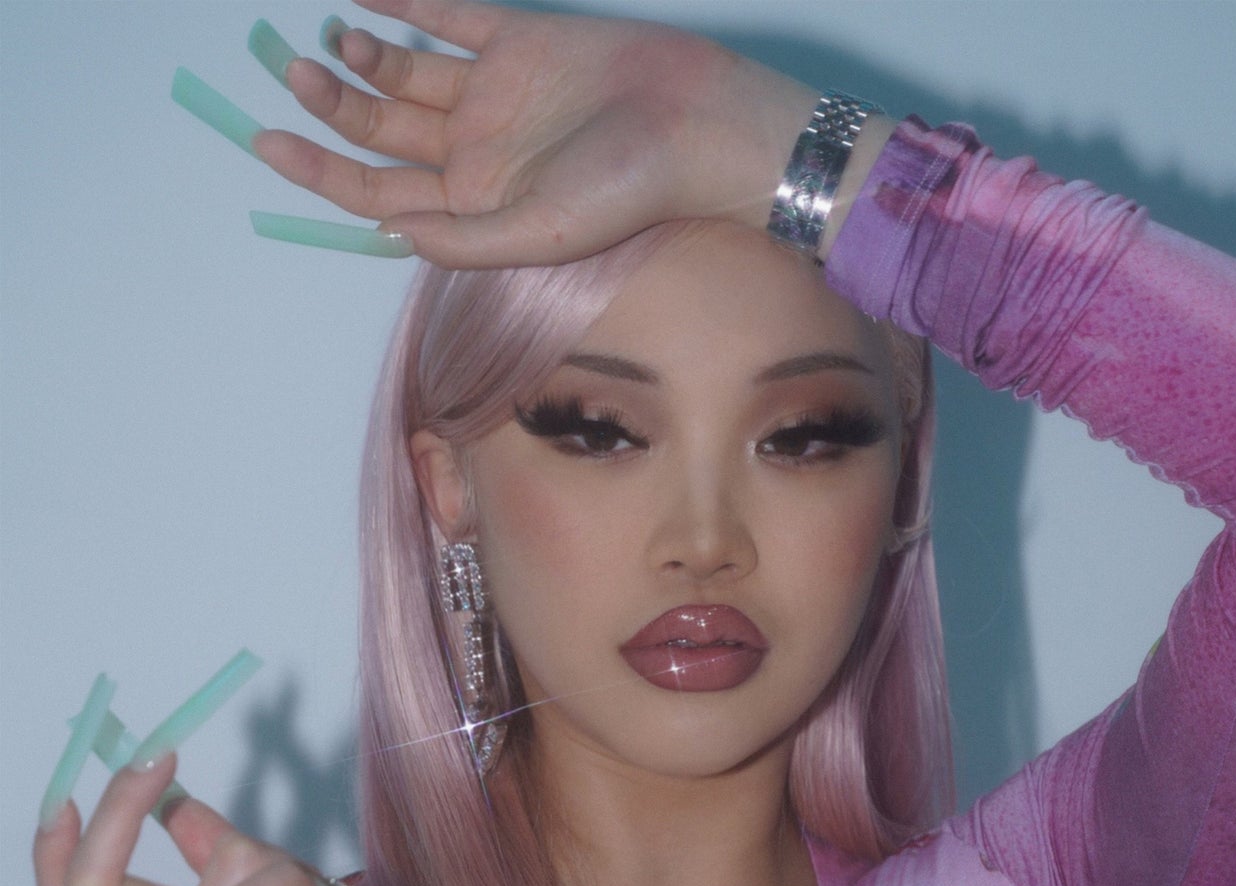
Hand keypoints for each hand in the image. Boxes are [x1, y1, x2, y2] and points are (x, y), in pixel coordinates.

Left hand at [255, 0, 817, 266]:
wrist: (693, 124)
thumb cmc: (624, 192)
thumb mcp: (539, 235)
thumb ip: (463, 240)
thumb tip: (387, 232)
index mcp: (473, 204)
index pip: (379, 193)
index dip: (321, 171)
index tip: (270, 142)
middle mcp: (474, 151)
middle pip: (382, 133)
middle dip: (333, 108)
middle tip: (297, 77)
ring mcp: (492, 94)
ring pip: (406, 75)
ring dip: (362, 59)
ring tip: (331, 42)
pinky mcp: (516, 40)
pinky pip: (447, 17)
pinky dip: (404, 4)